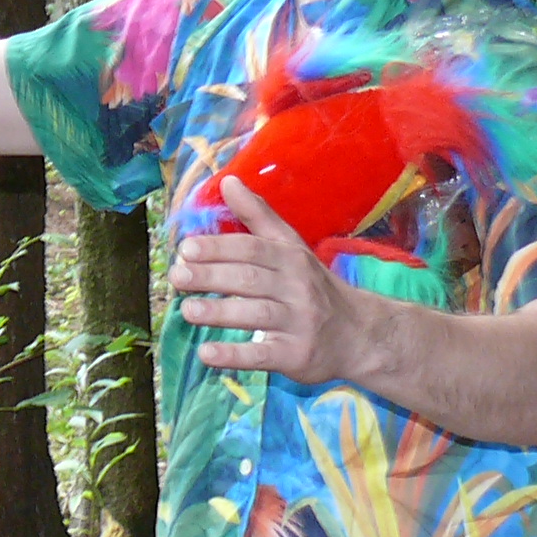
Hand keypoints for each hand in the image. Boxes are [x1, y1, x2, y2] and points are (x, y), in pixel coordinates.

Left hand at [176, 180, 364, 384]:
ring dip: (219, 312)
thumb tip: (227, 180)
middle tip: (177, 276)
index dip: (219, 247)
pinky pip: (262, 355)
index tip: (186, 249)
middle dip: (211, 276)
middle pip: (250, 279)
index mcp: (291, 258)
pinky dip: (234, 356)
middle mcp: (297, 288)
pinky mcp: (296, 355)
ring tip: (187, 311)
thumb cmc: (314, 287)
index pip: (252, 249)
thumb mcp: (291, 247)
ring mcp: (298, 323)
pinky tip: (207, 354)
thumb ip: (258, 215)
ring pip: (256, 315)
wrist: (359, 334)